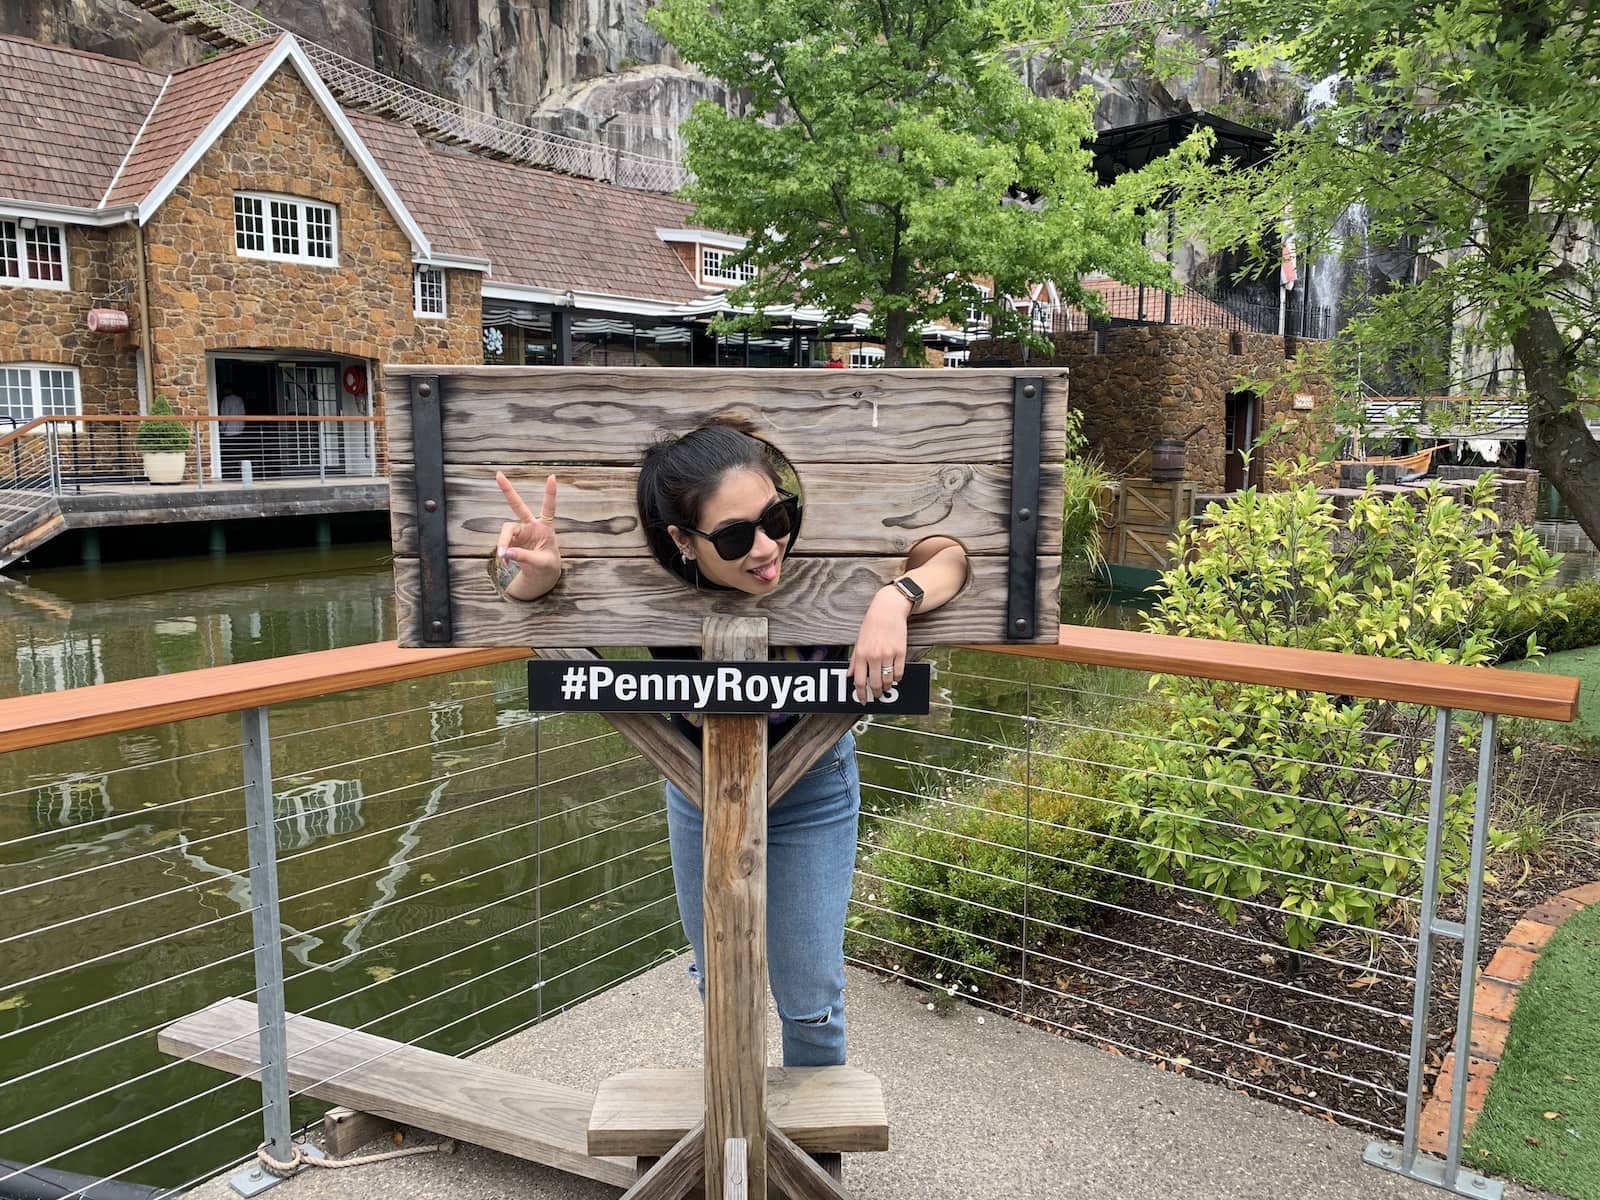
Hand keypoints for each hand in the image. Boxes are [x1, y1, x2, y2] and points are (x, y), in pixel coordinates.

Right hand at [494, 471, 561, 597]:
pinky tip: (505, 562)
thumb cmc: (546, 565)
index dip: (550, 493)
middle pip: (517, 506)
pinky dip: (503, 554)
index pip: (548, 508)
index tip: (552, 477)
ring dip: (502, 543)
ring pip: (506, 531)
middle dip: (508, 490)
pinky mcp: (511, 540)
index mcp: (545, 527)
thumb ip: (524, 557)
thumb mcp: (541, 563)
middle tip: (498, 475)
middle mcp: (531, 525)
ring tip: (503, 557)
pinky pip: (503, 544)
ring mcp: (520, 532)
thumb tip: (505, 552)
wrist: (541, 573)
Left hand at [849, 587, 911, 702]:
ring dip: (887, 687)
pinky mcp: (901, 652)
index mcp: (861, 654)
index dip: (861, 694)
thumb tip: (850, 675)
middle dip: (876, 693)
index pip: (860, 681)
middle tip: (876, 695)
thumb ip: (854, 660)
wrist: (888, 610)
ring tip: (886, 687)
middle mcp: (874, 656)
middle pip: (875, 684)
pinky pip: (899, 672)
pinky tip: (894, 677)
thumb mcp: (858, 641)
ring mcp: (888, 654)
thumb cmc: (872, 625)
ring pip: (888, 680)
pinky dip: (897, 678)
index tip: (863, 700)